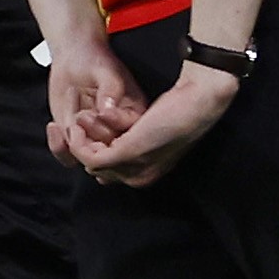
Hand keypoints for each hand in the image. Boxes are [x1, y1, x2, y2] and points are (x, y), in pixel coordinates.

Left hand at [43, 35, 143, 171]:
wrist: (73, 58)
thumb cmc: (95, 60)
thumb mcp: (107, 71)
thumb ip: (111, 89)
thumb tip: (108, 109)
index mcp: (134, 114)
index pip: (129, 136)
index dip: (112, 131)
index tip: (100, 113)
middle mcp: (116, 130)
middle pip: (108, 153)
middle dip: (91, 135)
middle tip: (82, 114)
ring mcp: (93, 136)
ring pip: (86, 160)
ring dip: (72, 144)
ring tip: (69, 121)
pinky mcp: (74, 137)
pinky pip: (67, 156)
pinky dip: (57, 146)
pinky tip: (54, 126)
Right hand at [73, 64, 237, 187]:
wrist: (200, 100)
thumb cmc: (178, 110)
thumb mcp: (149, 132)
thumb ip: (129, 141)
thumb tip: (105, 143)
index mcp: (146, 175)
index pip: (107, 174)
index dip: (94, 150)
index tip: (83, 131)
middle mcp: (140, 179)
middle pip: (96, 170)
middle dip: (85, 145)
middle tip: (78, 122)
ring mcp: (133, 169)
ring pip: (89, 162)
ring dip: (81, 138)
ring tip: (83, 117)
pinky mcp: (126, 154)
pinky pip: (87, 155)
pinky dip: (78, 139)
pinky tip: (81, 122)